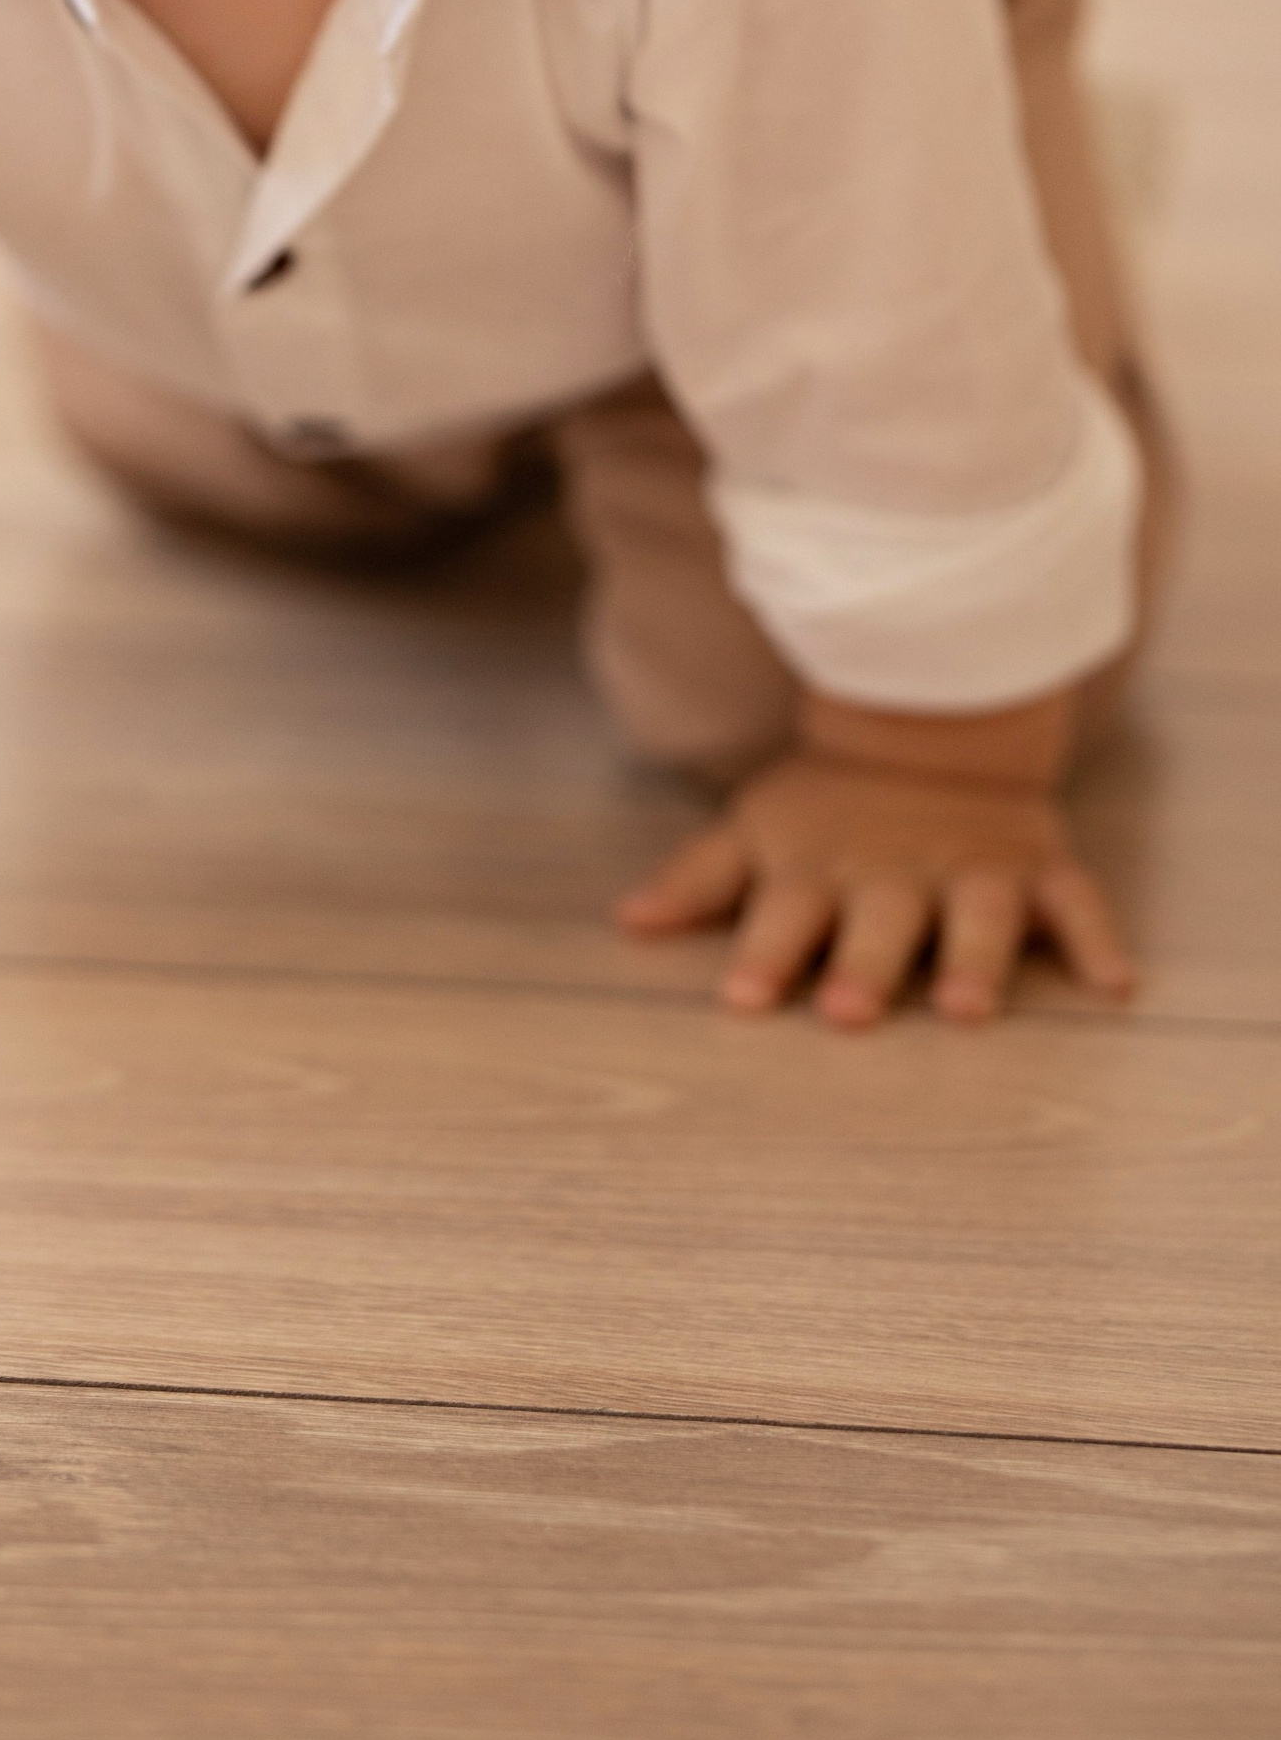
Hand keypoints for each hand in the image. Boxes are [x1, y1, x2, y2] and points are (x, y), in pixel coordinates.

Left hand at [615, 746, 1136, 1026]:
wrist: (928, 724)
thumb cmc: (826, 806)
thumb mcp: (755, 830)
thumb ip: (698, 882)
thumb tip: (625, 923)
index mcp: (820, 869)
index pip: (783, 913)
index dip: (763, 955)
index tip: (740, 1002)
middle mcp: (895, 872)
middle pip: (878, 920)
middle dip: (863, 965)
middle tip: (846, 1015)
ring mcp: (970, 868)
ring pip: (975, 914)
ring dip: (972, 960)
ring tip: (966, 1011)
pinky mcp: (1037, 867)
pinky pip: (1074, 899)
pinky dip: (1095, 935)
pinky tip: (1113, 983)